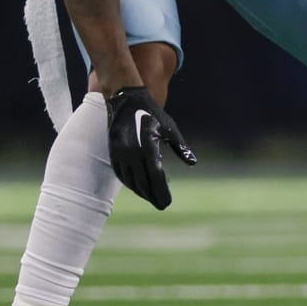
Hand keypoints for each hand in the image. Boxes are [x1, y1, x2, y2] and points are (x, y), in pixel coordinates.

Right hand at [105, 86, 195, 209]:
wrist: (126, 100)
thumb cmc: (151, 113)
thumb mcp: (170, 128)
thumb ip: (181, 147)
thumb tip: (192, 163)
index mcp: (148, 148)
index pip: (156, 177)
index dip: (161, 192)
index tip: (167, 203)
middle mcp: (132, 153)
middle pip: (143, 183)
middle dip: (152, 196)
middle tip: (161, 205)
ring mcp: (120, 153)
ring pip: (130, 181)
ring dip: (140, 192)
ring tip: (150, 198)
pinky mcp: (113, 152)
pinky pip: (120, 174)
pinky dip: (129, 183)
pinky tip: (136, 187)